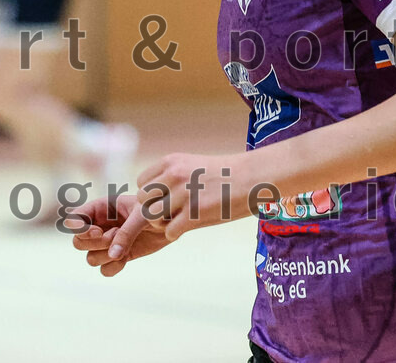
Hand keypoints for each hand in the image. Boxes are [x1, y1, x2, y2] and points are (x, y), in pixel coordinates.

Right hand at [65, 193, 172, 276]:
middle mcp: (100, 226)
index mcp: (101, 208)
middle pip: (77, 242)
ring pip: (90, 258)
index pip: (74, 219)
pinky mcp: (118, 256)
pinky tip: (127, 257)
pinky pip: (104, 270)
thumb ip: (126, 233)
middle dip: (95, 244)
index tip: (97, 231)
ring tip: (124, 246)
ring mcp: (108, 243)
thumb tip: (113, 255)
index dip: (79, 228)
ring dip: (105, 256)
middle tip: (114, 237)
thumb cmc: (157, 209)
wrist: (172, 221)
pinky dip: (114, 267)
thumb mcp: (142, 216)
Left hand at [135, 152, 253, 242]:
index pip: (141, 182)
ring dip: (161, 223)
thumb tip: (153, 198)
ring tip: (176, 221)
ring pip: (151, 217)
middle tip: (168, 213)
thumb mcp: (193, 166)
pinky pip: (169, 231)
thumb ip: (172, 178)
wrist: (253, 177)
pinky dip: (175, 233)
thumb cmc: (224, 174)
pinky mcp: (196, 213)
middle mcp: (174, 175)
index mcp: (172, 162)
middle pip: (142, 200)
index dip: (150, 194)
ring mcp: (184, 194)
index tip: (163, 199)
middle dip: (152, 209)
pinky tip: (187, 227)